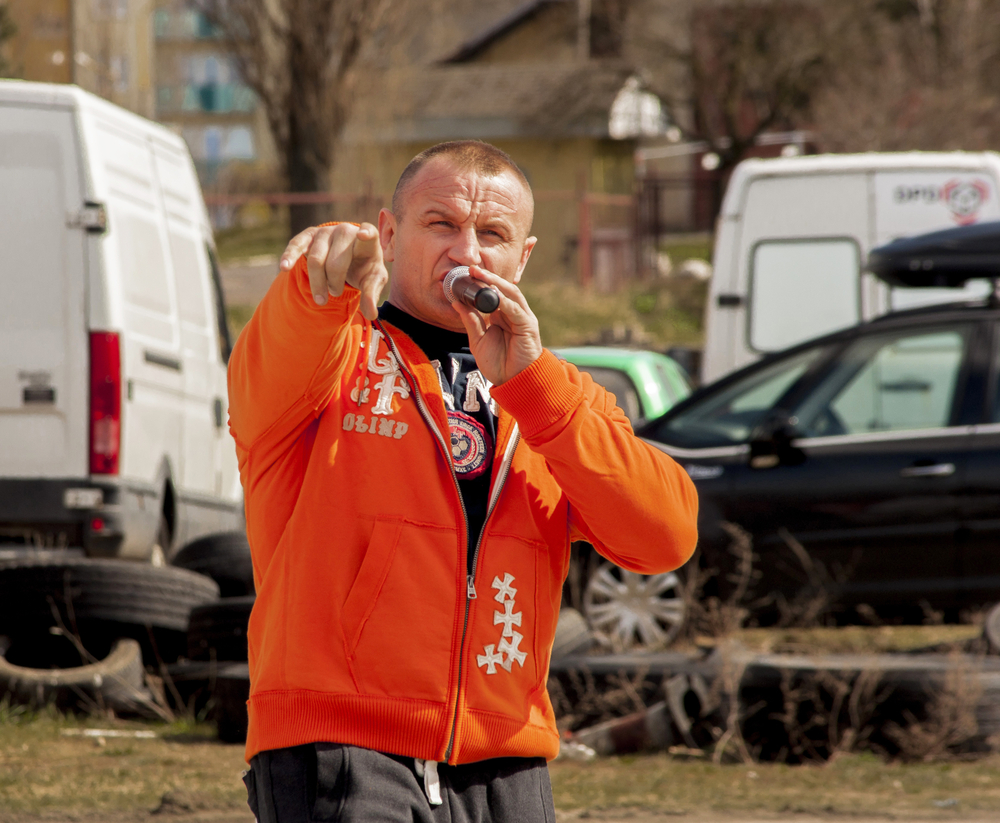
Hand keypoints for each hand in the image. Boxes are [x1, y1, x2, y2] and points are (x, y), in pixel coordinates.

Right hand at [279, 223, 386, 320]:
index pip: (369, 234)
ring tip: (321, 298)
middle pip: (335, 262)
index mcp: (366, 242)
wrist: (347, 258)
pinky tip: (284, 267)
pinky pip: (297, 245)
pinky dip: (290, 256)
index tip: (363, 235)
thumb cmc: (363, 269)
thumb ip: (372, 295)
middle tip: (335, 293)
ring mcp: (326, 232)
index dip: (366, 234)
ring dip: (318, 283)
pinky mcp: (308, 235)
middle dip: (334, 283)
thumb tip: (371, 314)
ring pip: (316, 260)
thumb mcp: (371, 281)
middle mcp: (346, 232)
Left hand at [450, 266, 542, 384]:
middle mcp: (513, 313)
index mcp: (502, 315)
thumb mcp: (478, 340)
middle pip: (503, 289)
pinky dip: (505, 302)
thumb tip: (457, 303)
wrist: (514, 382)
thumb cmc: (499, 363)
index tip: (466, 274)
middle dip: (488, 278)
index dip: (481, 283)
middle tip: (472, 269)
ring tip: (482, 276)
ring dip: (497, 284)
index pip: (493, 293)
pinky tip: (495, 296)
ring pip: (511, 295)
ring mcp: (522, 318)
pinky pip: (516, 310)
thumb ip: (470, 321)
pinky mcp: (528, 326)